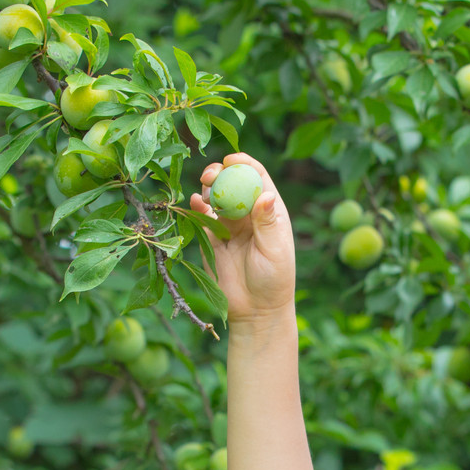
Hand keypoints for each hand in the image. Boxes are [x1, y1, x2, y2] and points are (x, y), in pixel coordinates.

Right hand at [190, 153, 295, 325]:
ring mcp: (228, 224)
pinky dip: (196, 207)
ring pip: (215, 195)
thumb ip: (267, 223)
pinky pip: (201, 217)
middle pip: (232, 181)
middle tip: (210, 175)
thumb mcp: (274, 251)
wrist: (255, 310)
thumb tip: (266, 195)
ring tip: (204, 192)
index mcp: (268, 211)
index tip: (232, 159)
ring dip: (208, 187)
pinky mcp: (211, 238)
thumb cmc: (273, 280)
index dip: (244, 163)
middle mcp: (247, 213)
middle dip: (220, 172)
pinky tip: (195, 205)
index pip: (257, 177)